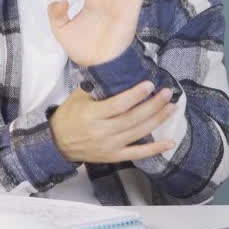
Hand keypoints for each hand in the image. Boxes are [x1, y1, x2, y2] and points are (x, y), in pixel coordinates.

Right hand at [50, 81, 175, 163]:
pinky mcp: (114, 157)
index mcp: (91, 115)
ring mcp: (109, 146)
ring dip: (158, 120)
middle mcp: (101, 132)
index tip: (150, 85)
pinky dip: (155, 149)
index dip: (135, 95)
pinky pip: (138, 154)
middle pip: (133, 118)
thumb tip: (119, 71)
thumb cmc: (69, 115)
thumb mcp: (78, 97)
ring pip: (138, 133)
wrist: (57, 143)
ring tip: (171, 107)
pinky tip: (170, 142)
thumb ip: (98, 87)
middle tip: (167, 93)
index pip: (118, 104)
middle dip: (153, 105)